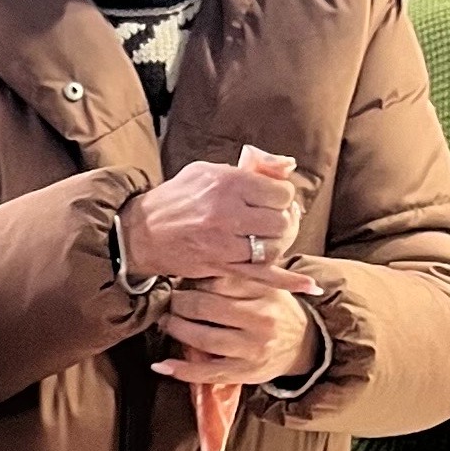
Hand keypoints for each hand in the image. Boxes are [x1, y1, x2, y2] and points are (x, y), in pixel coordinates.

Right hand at [121, 160, 308, 290]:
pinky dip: (287, 281)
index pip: (279, 192)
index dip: (281, 196)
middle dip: (282, 220)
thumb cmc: (176, 198)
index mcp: (226, 183)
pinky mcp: (221, 265)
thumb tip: (288, 165)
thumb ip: (250, 167)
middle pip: (280, 219)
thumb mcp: (207, 171)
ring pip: (273, 245)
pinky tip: (308, 285)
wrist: (142, 232)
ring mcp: (224, 242)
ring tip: (267, 237)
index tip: (272, 199)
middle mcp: (227, 212)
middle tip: (271, 219)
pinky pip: (261, 274)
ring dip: (276, 242)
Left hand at [154, 274, 319, 384]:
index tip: (181, 280)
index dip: (194, 280)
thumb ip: (240, 276)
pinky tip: (162, 365)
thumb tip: (198, 264)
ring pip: (204, 339)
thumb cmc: (277, 310)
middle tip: (170, 300)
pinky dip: (182, 370)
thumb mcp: (268, 287)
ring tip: (166, 322)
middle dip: (180, 303)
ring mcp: (252, 349)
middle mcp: (261, 321)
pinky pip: (208, 373)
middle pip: (207, 308)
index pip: (220, 281)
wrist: (304, 345)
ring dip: (177, 329)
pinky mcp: (245, 373)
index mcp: (265, 293)